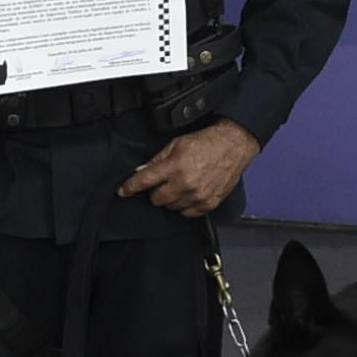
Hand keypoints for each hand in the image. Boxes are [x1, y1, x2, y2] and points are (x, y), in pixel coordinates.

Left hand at [119, 119, 260, 216]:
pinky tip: (190, 193)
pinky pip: (187, 214)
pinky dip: (185, 205)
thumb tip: (142, 171)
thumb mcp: (177, 144)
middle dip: (157, 191)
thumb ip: (157, 159)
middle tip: (165, 181)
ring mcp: (198, 196)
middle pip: (157, 199)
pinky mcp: (208, 204)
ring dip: (172, 198)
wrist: (233, 145)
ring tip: (181, 185)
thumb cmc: (206, 142)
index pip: (145, 181)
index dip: (130, 187)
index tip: (123, 191)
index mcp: (175, 166)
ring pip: (171, 208)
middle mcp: (186, 184)